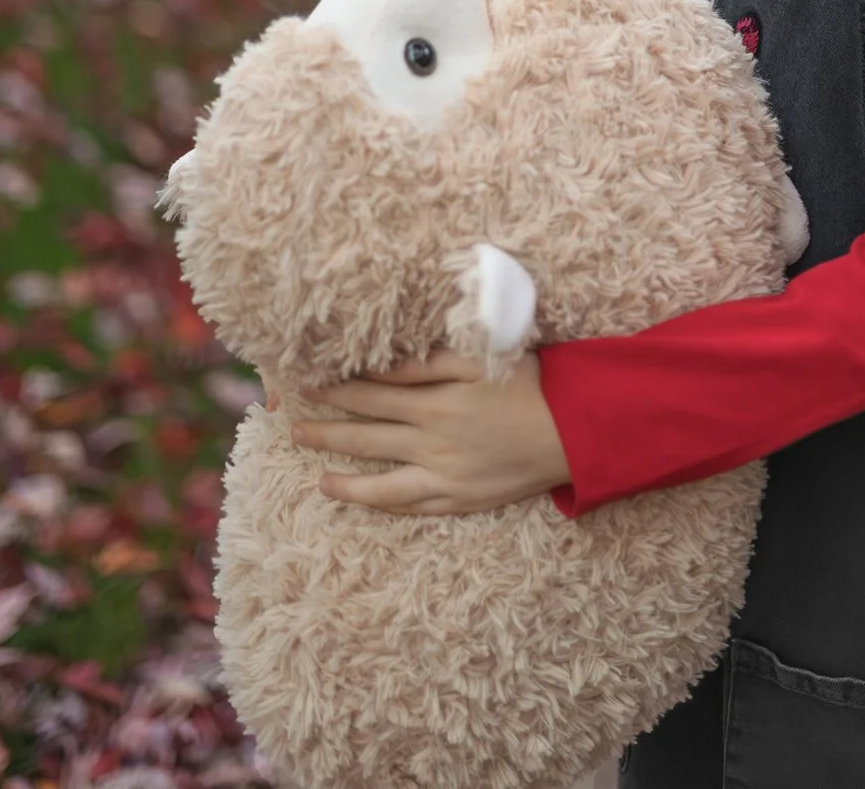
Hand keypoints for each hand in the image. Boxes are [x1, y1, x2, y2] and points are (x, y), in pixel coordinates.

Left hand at [269, 349, 571, 514]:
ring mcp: (443, 476)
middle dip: (325, 428)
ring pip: (379, 479)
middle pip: (366, 434)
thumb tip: (383, 362)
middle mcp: (430, 440)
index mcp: (434, 400)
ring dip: (342, 473)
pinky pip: (409, 505)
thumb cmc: (529, 385)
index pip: (371, 392)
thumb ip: (429, 360)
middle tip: (293, 425)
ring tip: (314, 471)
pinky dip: (378, 503)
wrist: (570, 433)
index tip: (308, 383)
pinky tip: (359, 498)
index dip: (336, 387)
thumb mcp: (480, 358)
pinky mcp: (459, 499)